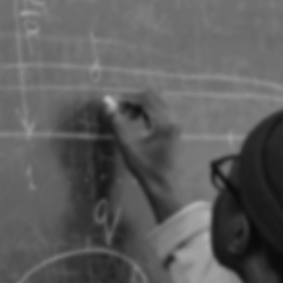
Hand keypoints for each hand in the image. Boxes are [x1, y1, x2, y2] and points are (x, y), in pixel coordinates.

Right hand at [105, 89, 187, 221]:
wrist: (165, 186)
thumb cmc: (146, 169)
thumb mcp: (128, 147)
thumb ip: (117, 123)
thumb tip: (106, 102)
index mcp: (164, 122)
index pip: (144, 98)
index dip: (126, 99)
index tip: (112, 106)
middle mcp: (173, 119)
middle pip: (152, 96)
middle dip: (133, 100)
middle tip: (119, 113)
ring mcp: (175, 123)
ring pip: (156, 102)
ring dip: (140, 106)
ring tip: (127, 119)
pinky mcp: (174, 128)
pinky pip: (160, 110)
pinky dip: (147, 112)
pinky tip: (138, 124)